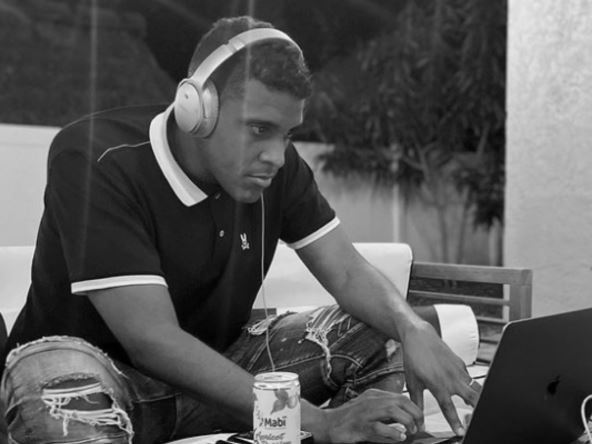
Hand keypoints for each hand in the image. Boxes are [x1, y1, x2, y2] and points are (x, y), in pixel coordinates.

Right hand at [318, 388, 421, 442]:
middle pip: (400, 401)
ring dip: (406, 422)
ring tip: (410, 431)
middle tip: (418, 426)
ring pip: (392, 411)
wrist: (326, 424)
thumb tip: (405, 420)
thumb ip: (385, 412)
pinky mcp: (360, 425)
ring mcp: (365, 412)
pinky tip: (399, 437)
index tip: (419, 419)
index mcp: (374, 395)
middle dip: (414, 413)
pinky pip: (380, 428)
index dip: (414, 408)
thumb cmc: (348, 419)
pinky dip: (393, 433)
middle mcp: (371, 400)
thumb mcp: (368, 409)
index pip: (400, 397)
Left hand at [401, 320, 480, 435]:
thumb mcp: (412, 382)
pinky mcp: (461, 363)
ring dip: (478, 398)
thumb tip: (418, 418)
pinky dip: (472, 386)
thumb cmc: (414, 358)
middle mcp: (451, 378)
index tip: (461, 432)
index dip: (456, 422)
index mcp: (438, 384)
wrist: (419, 336)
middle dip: (478, 409)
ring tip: (478, 408)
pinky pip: (470, 378)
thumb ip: (417, 402)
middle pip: (473, 397)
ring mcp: (458, 370)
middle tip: (476, 419)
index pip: (449, 408)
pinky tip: (469, 391)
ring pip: (476, 387)